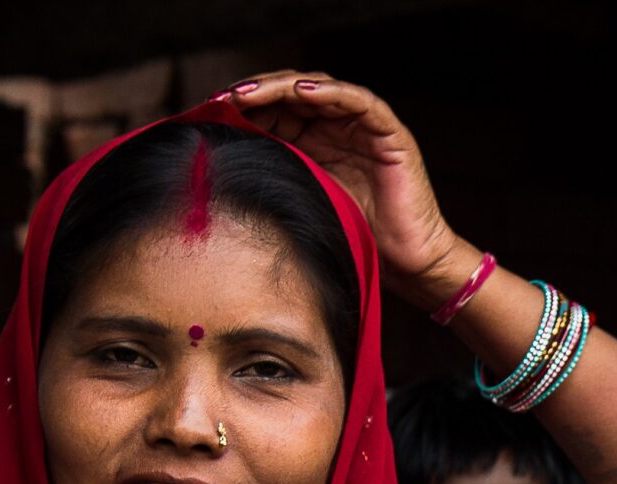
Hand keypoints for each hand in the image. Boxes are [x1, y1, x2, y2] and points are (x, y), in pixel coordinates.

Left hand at [225, 73, 464, 307]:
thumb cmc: (356, 240)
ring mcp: (362, 126)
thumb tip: (222, 160)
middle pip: (291, 94)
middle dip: (256, 92)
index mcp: (314, 143)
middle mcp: (336, 128)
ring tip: (251, 93)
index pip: (275, 110)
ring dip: (283, 86)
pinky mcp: (388, 132)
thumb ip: (274, 175)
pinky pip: (358, 101)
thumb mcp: (301, 201)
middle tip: (223, 98)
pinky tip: (301, 91)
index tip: (210, 113)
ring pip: (319, 89)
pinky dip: (330, 92)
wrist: (406, 263)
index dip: (244, 107)